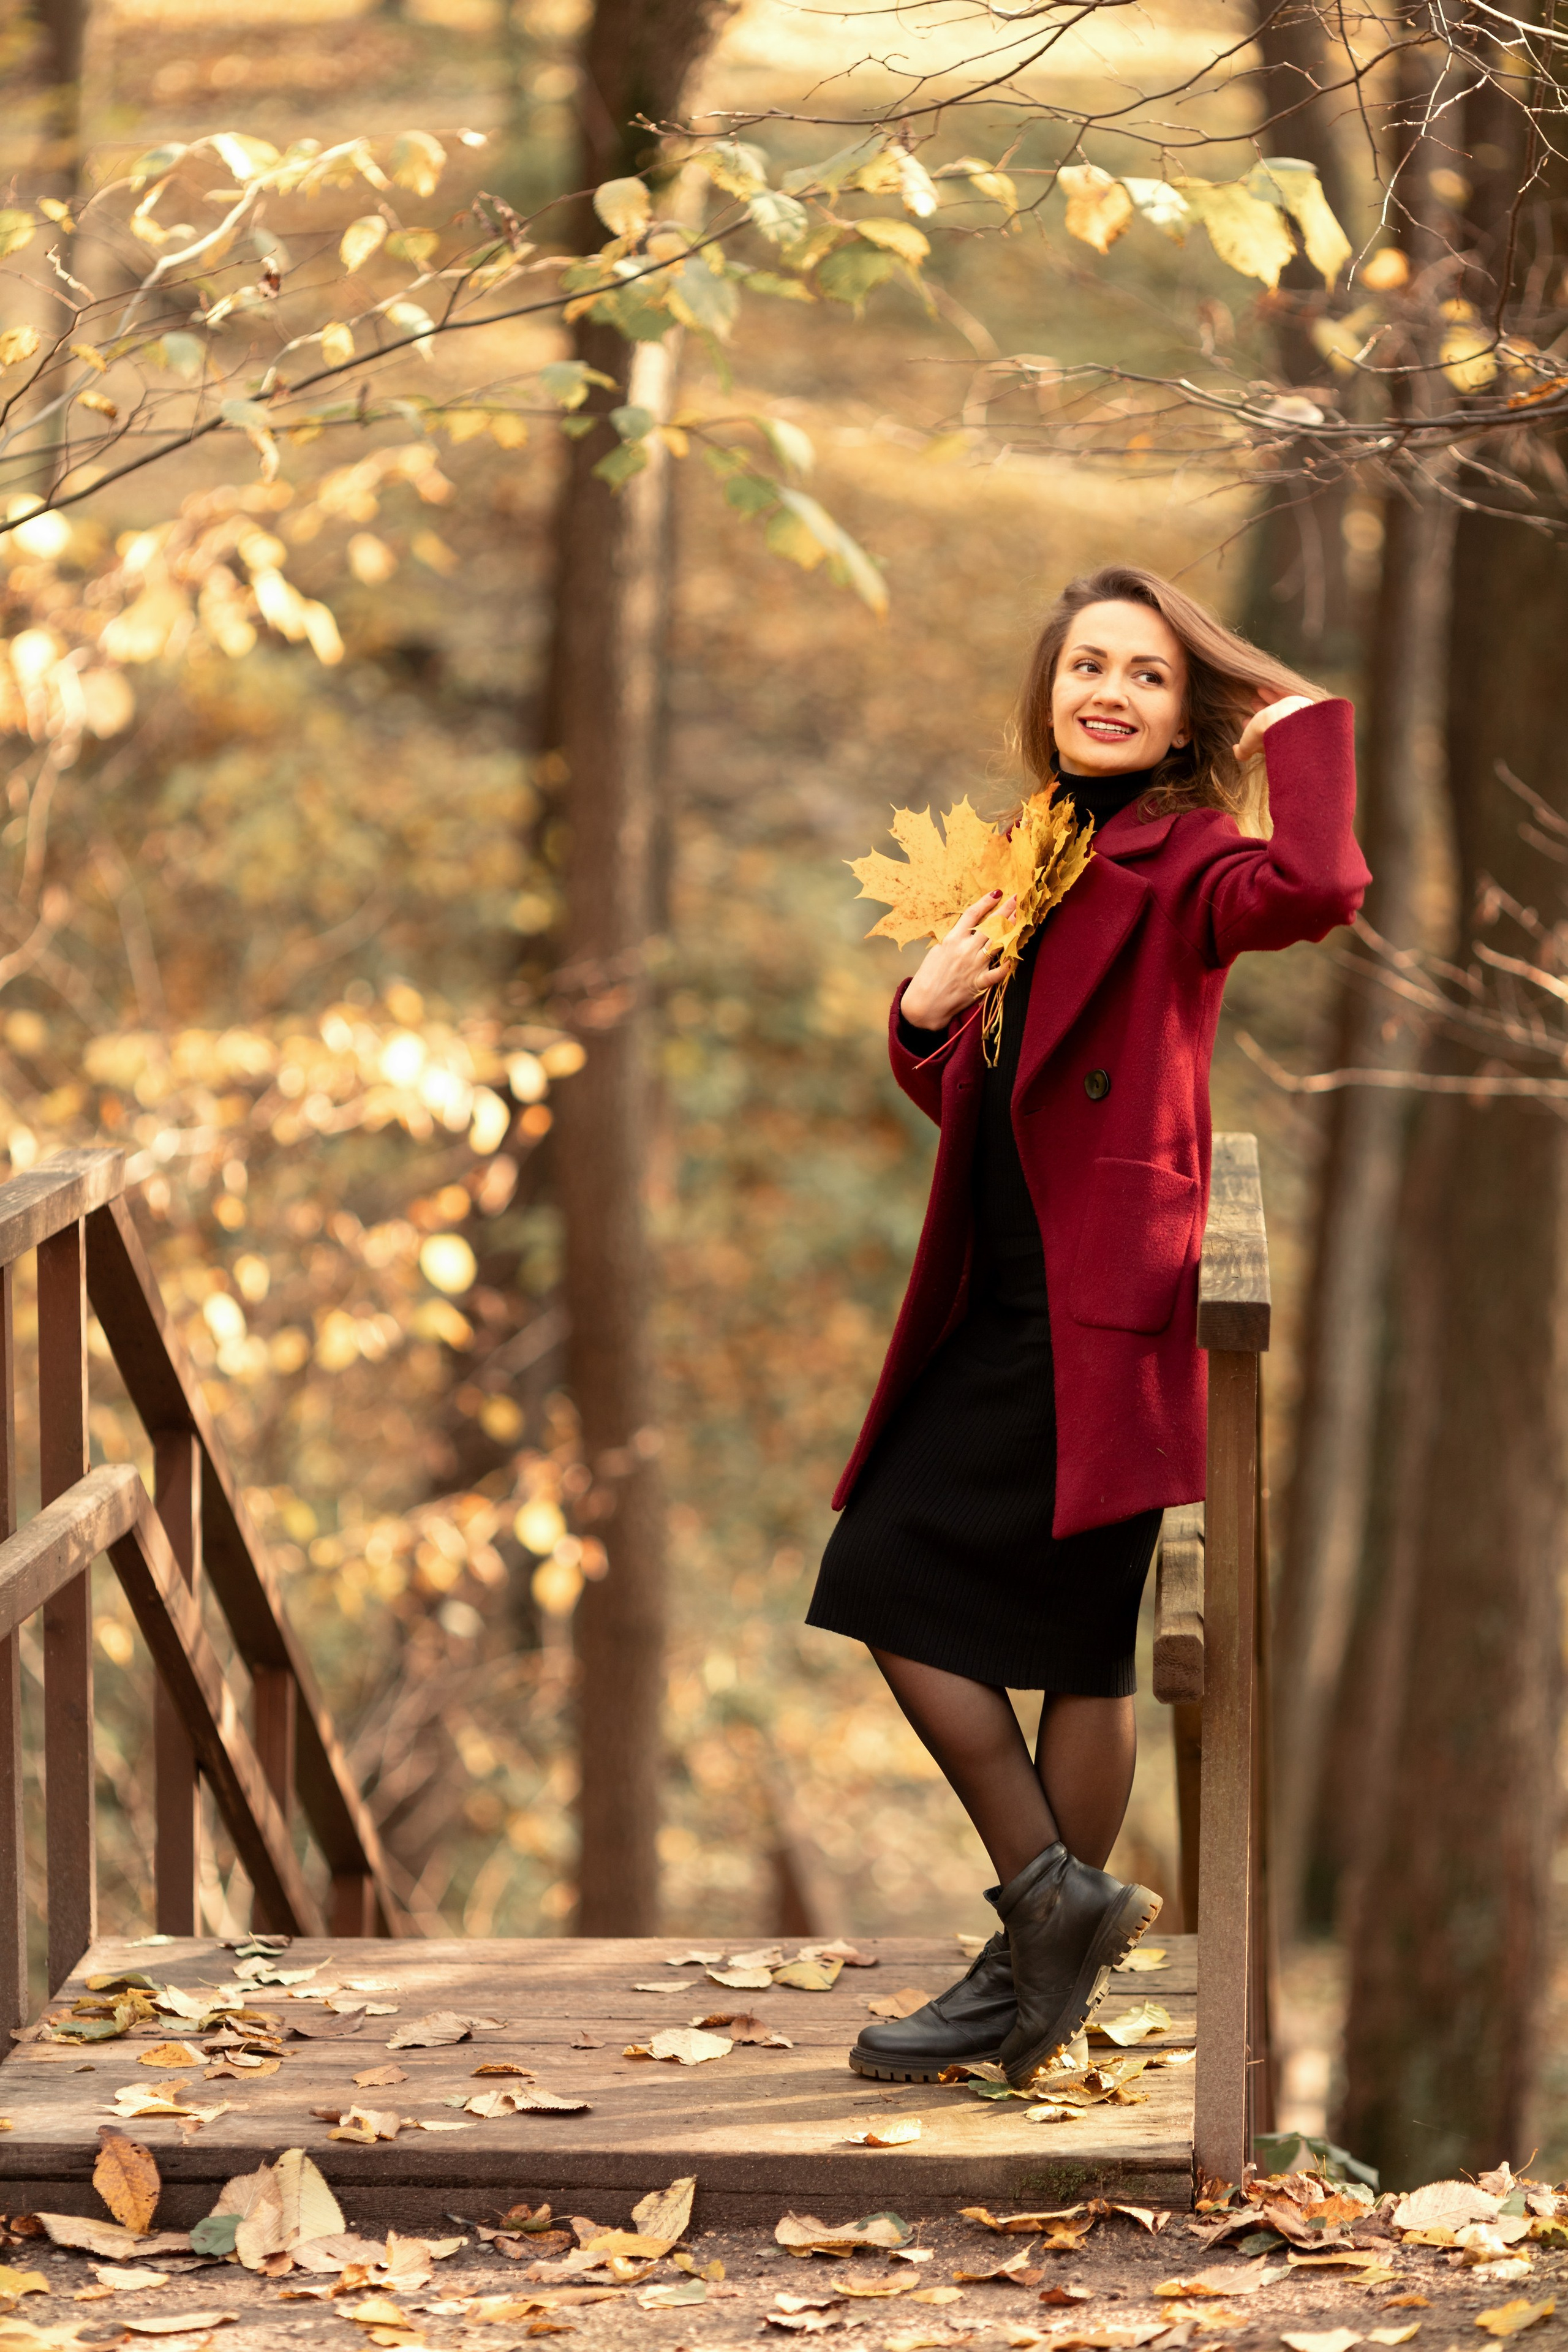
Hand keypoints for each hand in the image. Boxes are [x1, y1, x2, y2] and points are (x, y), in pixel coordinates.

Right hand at [902, 890, 1015, 1028]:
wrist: (924, 1003)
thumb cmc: (928, 976)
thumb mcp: (937, 951)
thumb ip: (954, 939)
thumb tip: (966, 931)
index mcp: (953, 939)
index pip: (972, 915)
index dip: (985, 902)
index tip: (996, 893)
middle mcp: (966, 949)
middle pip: (990, 925)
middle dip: (1005, 910)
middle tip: (1017, 898)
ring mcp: (974, 965)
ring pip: (997, 943)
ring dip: (1010, 928)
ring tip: (1020, 917)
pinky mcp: (978, 983)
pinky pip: (996, 974)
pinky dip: (1005, 967)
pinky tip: (1014, 958)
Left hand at [1233, 692, 1313, 764]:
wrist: (1288, 723)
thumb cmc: (1267, 734)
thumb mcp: (1248, 744)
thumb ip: (1241, 751)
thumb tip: (1235, 750)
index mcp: (1271, 739)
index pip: (1259, 733)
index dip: (1251, 727)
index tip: (1245, 720)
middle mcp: (1282, 727)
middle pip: (1269, 717)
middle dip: (1260, 710)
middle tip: (1252, 702)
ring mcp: (1291, 715)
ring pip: (1278, 705)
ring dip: (1267, 698)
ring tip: (1258, 691)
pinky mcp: (1298, 703)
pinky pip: (1286, 694)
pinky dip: (1277, 690)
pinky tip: (1270, 685)